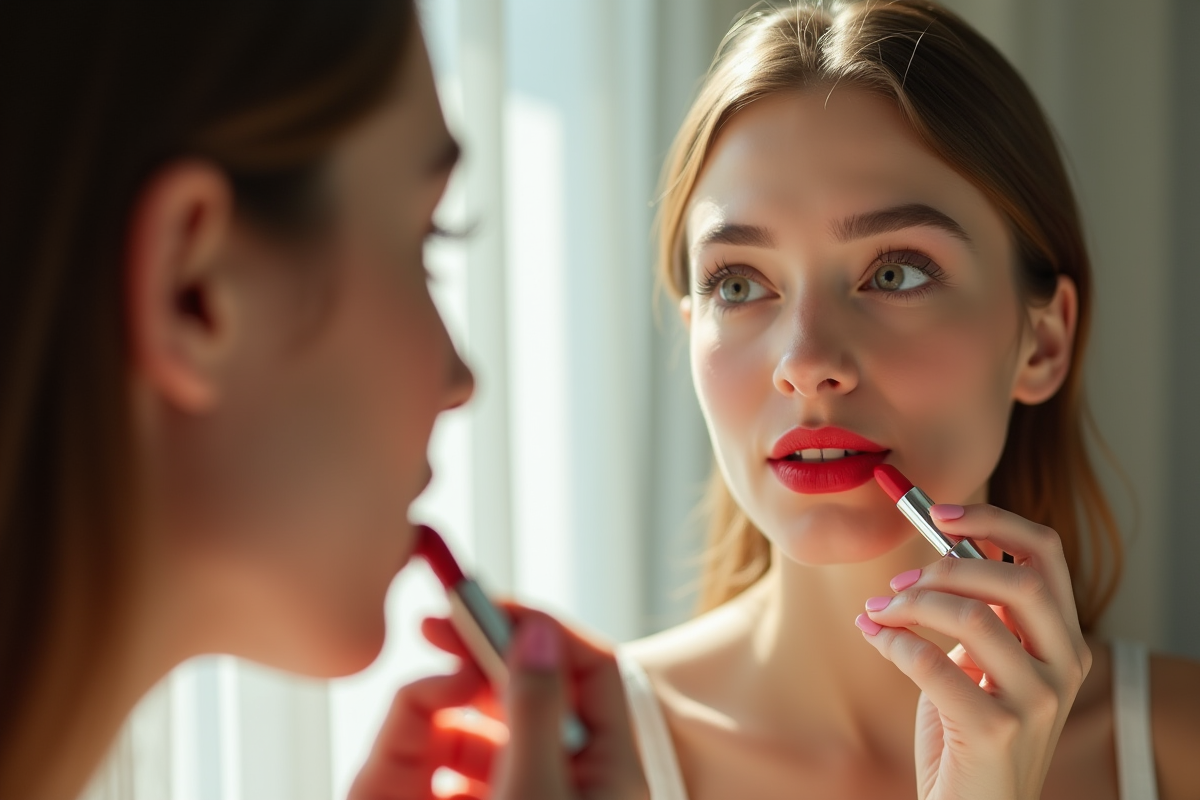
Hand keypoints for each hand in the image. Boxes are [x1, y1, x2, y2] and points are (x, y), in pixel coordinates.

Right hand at [350, 606, 646, 799]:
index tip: (476, 605)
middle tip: (435, 634)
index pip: (587, 663)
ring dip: (471, 708)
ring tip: (432, 702)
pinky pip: (494, 766)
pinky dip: (463, 754)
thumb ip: (536, 707)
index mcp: (618, 760)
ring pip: (515, 725)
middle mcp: (594, 771)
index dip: (533, 624)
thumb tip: (535, 625)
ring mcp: (560, 793)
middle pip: (547, 687)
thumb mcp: (537, 790)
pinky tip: (436, 768)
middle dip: (490, 659)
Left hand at [856, 503, 1091, 799]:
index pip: (1046, 554)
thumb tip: (937, 544)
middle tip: (897, 582)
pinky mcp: (997, 732)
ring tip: (876, 612)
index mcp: (1063, 638)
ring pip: (973, 617)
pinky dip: (892, 641)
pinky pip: (932, 663)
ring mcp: (1037, 702)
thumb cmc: (967, 730)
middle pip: (1017, 579)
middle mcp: (1064, 666)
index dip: (993, 520)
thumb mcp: (980, 663)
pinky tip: (874, 637)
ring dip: (909, 605)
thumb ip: (976, 610)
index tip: (939, 513)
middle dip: (945, 567)